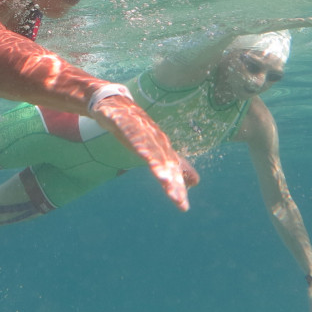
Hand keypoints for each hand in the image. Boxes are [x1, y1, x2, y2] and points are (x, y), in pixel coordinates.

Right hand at [91, 96, 197, 210]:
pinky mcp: (125, 123)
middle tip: (177, 200)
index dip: (178, 187)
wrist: (116, 103)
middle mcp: (155, 140)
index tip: (183, 207)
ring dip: (158, 165)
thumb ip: (173, 165)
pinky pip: (132, 133)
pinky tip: (142, 154)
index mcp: (162, 148)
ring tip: (164, 181)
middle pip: (165, 163)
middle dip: (172, 181)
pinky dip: (138, 143)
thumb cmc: (136, 128)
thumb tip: (196, 182)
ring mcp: (141, 130)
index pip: (172, 171)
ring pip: (152, 150)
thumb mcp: (155, 150)